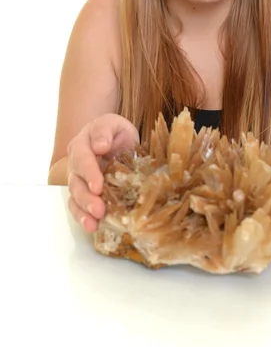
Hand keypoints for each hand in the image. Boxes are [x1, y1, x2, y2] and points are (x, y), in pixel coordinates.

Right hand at [67, 113, 139, 232]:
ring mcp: (78, 180)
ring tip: (92, 224)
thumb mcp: (113, 123)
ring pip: (76, 197)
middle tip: (98, 210)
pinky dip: (83, 218)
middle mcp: (75, 164)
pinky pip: (79, 207)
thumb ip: (104, 130)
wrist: (116, 139)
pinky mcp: (84, 193)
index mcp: (81, 145)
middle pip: (76, 182)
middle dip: (86, 198)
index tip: (98, 187)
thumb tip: (100, 146)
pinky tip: (92, 227)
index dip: (89, 173)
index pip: (82, 159)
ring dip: (83, 212)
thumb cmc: (115, 132)